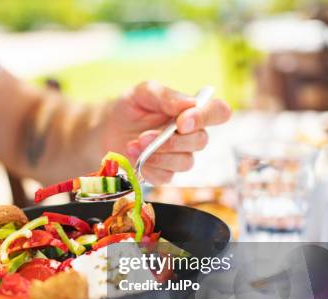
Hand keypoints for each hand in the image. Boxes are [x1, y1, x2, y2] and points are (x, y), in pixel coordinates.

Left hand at [100, 81, 231, 183]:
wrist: (108, 129)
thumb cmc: (131, 107)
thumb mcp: (143, 93)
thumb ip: (165, 96)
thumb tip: (188, 104)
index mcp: (192, 111)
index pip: (218, 112)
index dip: (207, 117)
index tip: (183, 121)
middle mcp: (191, 135)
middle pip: (201, 141)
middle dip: (172, 141)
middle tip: (144, 136)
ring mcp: (180, 156)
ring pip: (185, 162)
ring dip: (159, 155)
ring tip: (134, 144)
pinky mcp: (165, 173)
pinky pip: (166, 176)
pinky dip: (149, 167)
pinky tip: (135, 156)